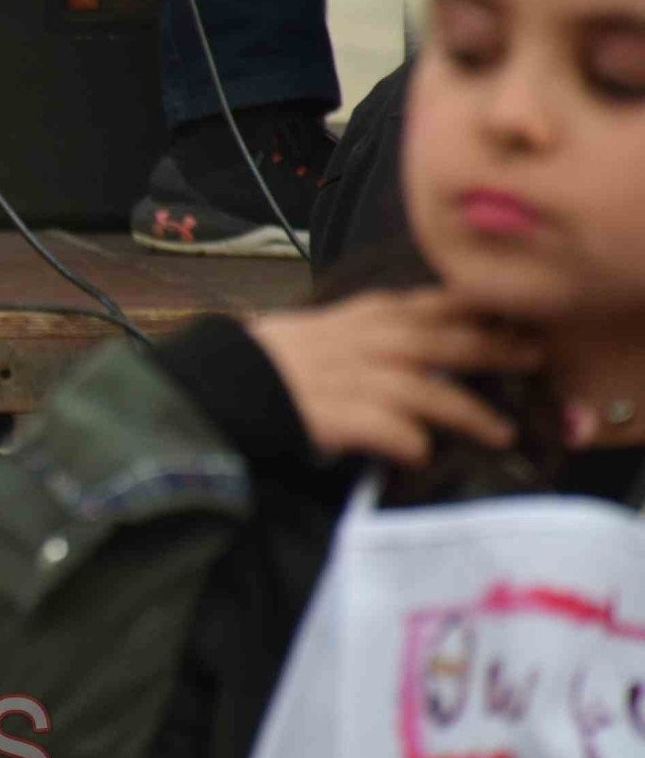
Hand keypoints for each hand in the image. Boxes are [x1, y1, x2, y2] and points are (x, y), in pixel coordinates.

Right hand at [245, 288, 543, 466]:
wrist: (222, 383)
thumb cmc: (270, 359)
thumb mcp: (324, 327)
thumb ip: (368, 330)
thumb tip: (415, 338)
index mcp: (364, 315)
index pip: (434, 303)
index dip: (480, 308)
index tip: (518, 314)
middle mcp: (368, 341)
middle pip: (447, 341)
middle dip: (496, 348)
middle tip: (535, 359)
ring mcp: (357, 378)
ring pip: (430, 390)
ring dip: (470, 413)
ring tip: (501, 433)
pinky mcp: (341, 416)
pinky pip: (393, 431)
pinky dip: (412, 442)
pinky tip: (422, 454)